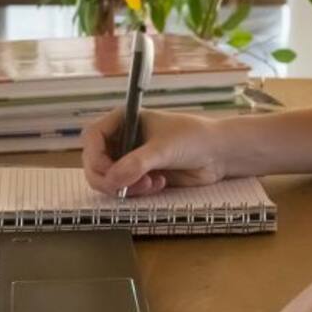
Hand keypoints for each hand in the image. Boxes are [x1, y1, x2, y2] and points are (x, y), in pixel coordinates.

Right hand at [81, 107, 231, 196]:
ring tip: (150, 183)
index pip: (93, 137)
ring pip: (108, 179)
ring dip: (125, 186)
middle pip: (95, 162)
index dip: (94, 156)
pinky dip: (136, 191)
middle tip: (123, 188)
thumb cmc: (193, 138)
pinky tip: (158, 184)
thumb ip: (137, 163)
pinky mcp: (140, 175)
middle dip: (108, 178)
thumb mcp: (163, 148)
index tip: (108, 171)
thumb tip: (112, 180)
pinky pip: (124, 189)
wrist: (218, 154)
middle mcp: (123, 138)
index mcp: (124, 120)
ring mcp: (130, 158)